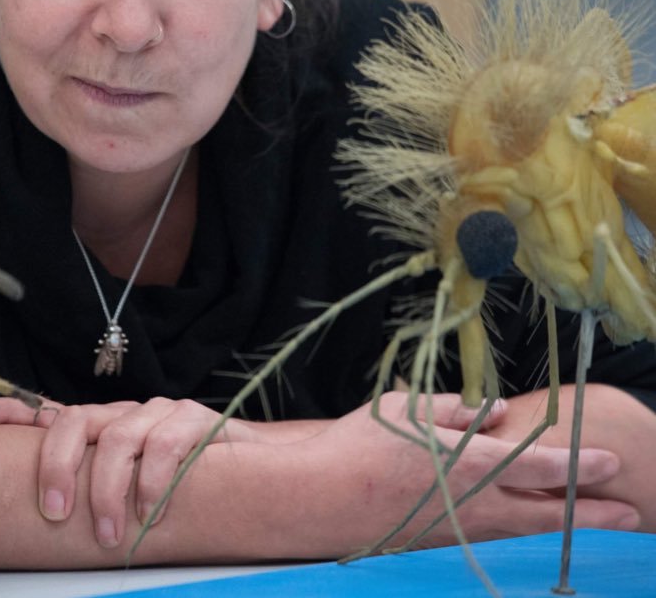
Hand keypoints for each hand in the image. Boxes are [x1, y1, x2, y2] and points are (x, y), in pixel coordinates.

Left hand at [0, 396, 258, 547]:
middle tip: (55, 513)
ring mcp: (155, 413)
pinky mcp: (191, 419)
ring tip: (110, 535)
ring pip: (117, 438)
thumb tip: (37, 521)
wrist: (247, 468)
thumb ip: (87, 488)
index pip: (41, 412)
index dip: (2, 411)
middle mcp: (119, 414)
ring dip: (109, 491)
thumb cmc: (174, 484)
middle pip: (72, 422)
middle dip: (56, 466)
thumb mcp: (123, 488)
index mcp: (95, 427)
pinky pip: (166, 445)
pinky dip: (154, 483)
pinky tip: (152, 513)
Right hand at [321, 391, 635, 552]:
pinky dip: (522, 537)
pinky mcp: (442, 543)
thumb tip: (494, 411)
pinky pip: (494, 539)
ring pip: (525, 532)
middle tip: (629, 515)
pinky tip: (529, 534)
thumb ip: (454, 409)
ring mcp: (459, 529)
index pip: (538, 466)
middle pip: (545, 512)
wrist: (324, 495)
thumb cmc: (362, 443)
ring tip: (595, 529)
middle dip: (590, 513)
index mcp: (469, 462)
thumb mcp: (407, 408)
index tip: (610, 462)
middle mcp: (473, 502)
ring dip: (564, 531)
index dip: (579, 465)